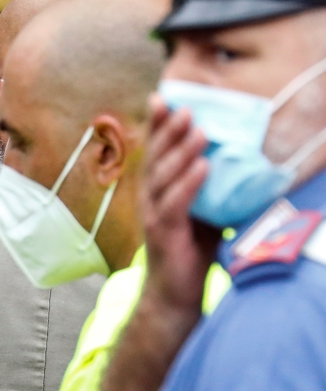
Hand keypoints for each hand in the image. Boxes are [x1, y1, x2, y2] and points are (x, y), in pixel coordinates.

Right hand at [141, 94, 220, 311]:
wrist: (174, 292)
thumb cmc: (191, 249)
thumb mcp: (205, 209)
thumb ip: (214, 186)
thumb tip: (241, 160)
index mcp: (157, 188)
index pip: (156, 150)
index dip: (157, 125)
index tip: (163, 98)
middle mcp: (149, 197)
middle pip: (156, 156)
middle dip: (168, 130)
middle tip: (185, 107)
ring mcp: (152, 214)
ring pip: (163, 176)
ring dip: (181, 151)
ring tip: (199, 130)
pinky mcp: (162, 232)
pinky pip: (174, 203)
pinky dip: (189, 184)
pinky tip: (203, 167)